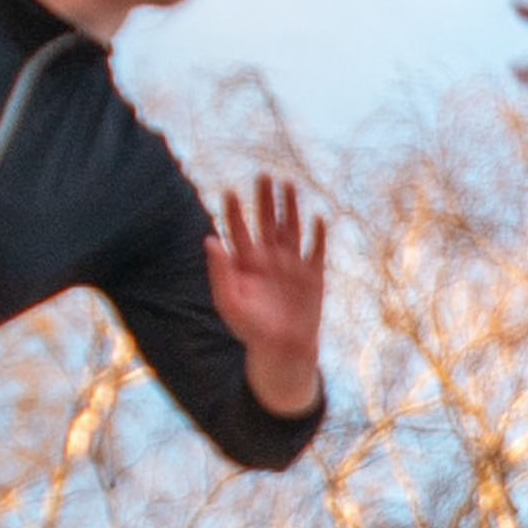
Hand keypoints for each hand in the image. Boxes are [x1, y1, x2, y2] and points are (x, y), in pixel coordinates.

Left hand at [208, 174, 326, 417]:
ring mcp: (292, 265)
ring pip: (291, 228)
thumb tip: (210, 239)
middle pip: (267, 221)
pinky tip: (318, 219)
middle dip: (265, 199)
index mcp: (246, 263)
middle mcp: (269, 258)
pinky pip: (316, 250)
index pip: (239, 230)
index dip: (234, 211)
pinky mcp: (313, 276)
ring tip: (289, 185)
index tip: (230, 192)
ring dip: (290, 208)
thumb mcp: (229, 303)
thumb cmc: (251, 330)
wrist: (283, 351)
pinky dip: (318, 235)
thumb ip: (220, 271)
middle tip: (264, 176)